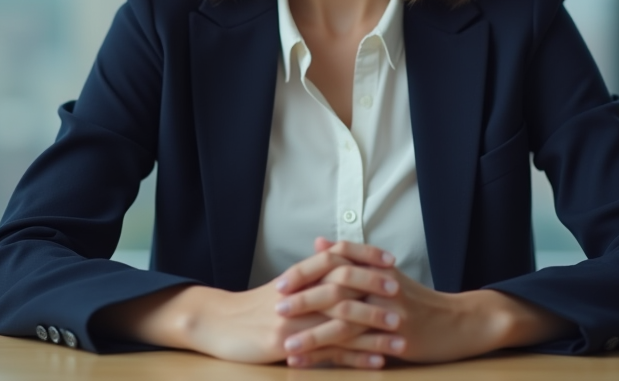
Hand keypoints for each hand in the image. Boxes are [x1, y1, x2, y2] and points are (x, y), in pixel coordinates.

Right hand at [118, 246, 400, 365]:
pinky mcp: (287, 345)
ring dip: (373, 327)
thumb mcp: (283, 286)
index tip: (391, 260)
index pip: (337, 257)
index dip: (365, 257)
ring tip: (400, 333)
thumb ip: (310, 274)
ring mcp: (293, 319)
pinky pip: (328, 351)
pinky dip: (355, 356)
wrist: (216, 324)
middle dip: (374, 288)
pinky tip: (376, 360)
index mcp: (298, 276)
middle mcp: (298, 294)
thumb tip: (336, 258)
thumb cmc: (252, 307)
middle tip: (402, 292)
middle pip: (342, 284)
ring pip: (340, 320)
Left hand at [277, 238, 566, 366]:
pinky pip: (360, 348)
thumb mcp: (384, 274)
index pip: (337, 259)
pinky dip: (333, 357)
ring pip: (346, 320)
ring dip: (313, 333)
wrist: (459, 322)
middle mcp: (383, 285)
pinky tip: (315, 364)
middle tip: (276, 307)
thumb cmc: (416, 300)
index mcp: (377, 267)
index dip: (307, 270)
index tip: (281, 282)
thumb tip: (319, 242)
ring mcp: (391, 311)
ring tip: (287, 344)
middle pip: (337, 286)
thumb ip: (351, 258)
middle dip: (305, 298)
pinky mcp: (397, 337)